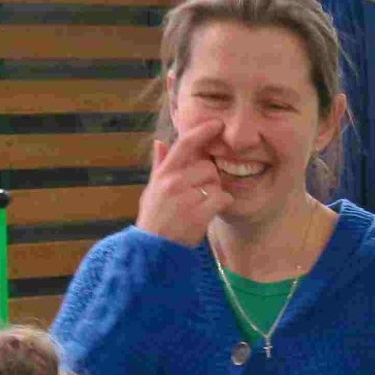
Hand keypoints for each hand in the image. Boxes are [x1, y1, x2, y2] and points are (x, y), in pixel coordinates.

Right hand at [135, 118, 225, 246]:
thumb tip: (160, 142)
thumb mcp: (152, 190)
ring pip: (216, 183)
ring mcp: (186, 198)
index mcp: (163, 174)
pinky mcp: (198, 214)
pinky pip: (222, 199)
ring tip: (201, 206)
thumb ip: (160, 165)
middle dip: (210, 178)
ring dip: (215, 193)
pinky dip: (222, 205)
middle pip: (207, 167)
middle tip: (201, 193)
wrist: (153, 250)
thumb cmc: (154, 219)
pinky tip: (211, 212)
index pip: (184, 144)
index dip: (202, 131)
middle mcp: (173, 182)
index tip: (217, 124)